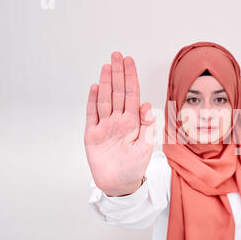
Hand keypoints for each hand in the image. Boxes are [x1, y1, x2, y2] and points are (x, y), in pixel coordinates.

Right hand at [84, 52, 155, 195]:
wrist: (119, 184)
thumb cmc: (135, 167)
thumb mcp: (146, 147)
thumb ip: (147, 126)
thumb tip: (148, 105)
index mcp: (133, 122)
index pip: (132, 94)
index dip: (130, 77)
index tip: (129, 61)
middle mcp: (119, 120)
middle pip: (117, 92)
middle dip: (118, 73)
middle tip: (117, 55)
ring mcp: (105, 126)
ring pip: (105, 99)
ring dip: (105, 82)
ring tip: (107, 66)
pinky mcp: (92, 134)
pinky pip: (92, 114)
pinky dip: (92, 100)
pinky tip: (94, 87)